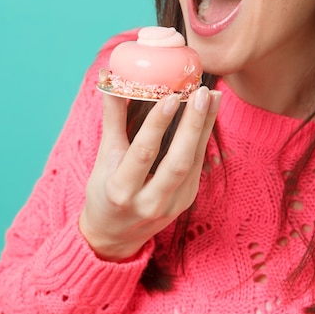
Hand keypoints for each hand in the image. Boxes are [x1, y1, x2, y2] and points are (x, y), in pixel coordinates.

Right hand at [79, 72, 220, 261]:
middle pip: (177, 161)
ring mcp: (172, 205)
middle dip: (193, 125)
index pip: (143, 153)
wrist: (114, 234)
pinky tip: (208, 117)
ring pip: (193, 163)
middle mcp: (149, 202)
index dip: (157, 124)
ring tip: (212, 98)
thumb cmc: (103, 191)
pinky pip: (197, 167)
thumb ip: (111, 120)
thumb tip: (109, 78)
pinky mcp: (186, 202)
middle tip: (202, 93)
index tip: (171, 95)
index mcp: (121, 190)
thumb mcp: (102, 158)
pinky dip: (202, 140)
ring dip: (204, 128)